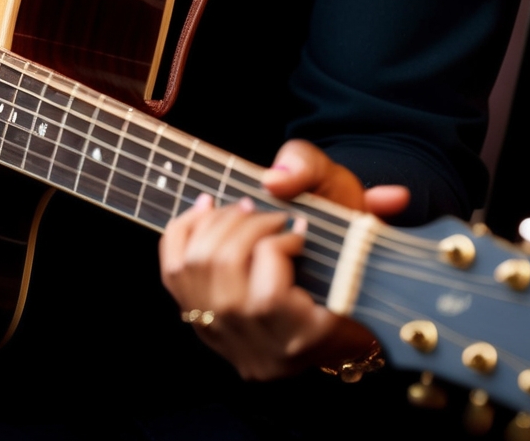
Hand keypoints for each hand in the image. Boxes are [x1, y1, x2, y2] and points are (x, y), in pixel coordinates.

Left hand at [158, 139, 409, 380]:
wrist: (337, 315)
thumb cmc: (350, 267)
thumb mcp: (356, 230)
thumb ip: (317, 185)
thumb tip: (275, 180)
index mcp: (304, 340)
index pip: (269, 296)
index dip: (277, 244)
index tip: (297, 229)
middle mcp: (256, 348)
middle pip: (225, 269)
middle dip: (245, 224)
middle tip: (268, 214)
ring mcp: (224, 338)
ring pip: (195, 266)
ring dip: (217, 223)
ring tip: (243, 209)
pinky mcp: (201, 323)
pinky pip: (173, 271)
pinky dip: (184, 230)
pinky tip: (206, 208)